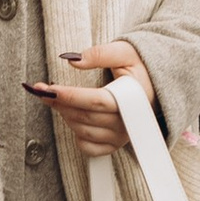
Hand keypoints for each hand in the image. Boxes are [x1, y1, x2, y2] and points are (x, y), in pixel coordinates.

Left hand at [25, 39, 153, 156]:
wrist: (155, 87)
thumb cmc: (139, 68)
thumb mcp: (124, 52)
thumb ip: (100, 54)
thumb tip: (72, 60)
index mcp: (132, 99)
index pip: (96, 101)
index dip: (71, 95)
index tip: (50, 88)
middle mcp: (127, 123)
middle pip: (85, 116)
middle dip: (60, 103)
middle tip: (44, 90)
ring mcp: (121, 137)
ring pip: (82, 131)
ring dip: (65, 115)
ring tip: (58, 99)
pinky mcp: (115, 146)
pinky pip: (88, 148)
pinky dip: (76, 134)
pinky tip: (73, 118)